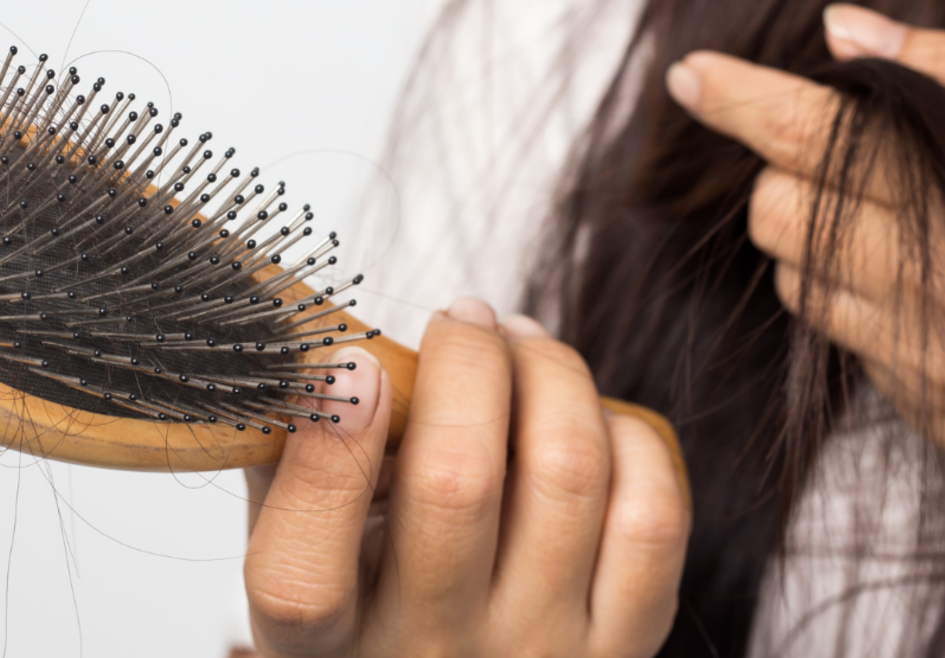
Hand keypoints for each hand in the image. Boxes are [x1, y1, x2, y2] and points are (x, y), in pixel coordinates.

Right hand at [242, 298, 689, 656]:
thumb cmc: (375, 602)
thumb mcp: (303, 551)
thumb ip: (293, 466)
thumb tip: (322, 352)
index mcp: (323, 645)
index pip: (303, 577)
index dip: (329, 454)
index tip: (354, 364)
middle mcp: (429, 653)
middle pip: (458, 482)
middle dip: (469, 360)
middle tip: (463, 320)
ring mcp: (534, 651)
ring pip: (567, 472)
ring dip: (551, 373)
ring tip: (524, 346)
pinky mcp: (622, 645)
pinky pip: (650, 517)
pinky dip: (625, 438)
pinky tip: (588, 420)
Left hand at [665, 4, 944, 466]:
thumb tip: (844, 29)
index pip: (815, 136)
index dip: (742, 99)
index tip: (691, 74)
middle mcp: (938, 277)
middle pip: (778, 209)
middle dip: (788, 176)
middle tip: (845, 163)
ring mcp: (926, 349)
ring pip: (792, 276)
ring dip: (811, 240)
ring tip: (890, 225)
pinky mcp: (924, 399)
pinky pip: (835, 333)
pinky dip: (845, 297)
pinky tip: (907, 284)